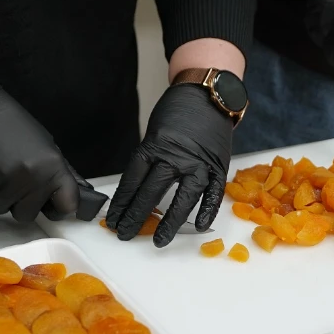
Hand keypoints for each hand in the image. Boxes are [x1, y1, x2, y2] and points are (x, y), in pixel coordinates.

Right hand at [0, 85, 105, 222]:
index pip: (68, 204)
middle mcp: (32, 177)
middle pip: (28, 214)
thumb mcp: (45, 143)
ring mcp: (5, 182)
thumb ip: (61, 171)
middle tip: (14, 178)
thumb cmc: (10, 125)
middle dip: (21, 202)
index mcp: (53, 165)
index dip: (59, 207)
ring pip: (2, 209)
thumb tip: (80, 192)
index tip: (52, 204)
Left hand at [106, 84, 231, 246]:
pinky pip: (213, 193)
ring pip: (183, 198)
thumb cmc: (179, 111)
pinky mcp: (218, 166)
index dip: (122, 202)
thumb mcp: (155, 131)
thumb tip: (138, 186)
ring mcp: (199, 163)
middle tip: (125, 233)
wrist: (209, 94)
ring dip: (170, 222)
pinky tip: (198, 226)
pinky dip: (207, 211)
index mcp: (155, 146)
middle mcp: (176, 156)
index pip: (133, 179)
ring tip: (160, 240)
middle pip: (152, 192)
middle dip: (136, 216)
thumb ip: (149, 157)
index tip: (114, 217)